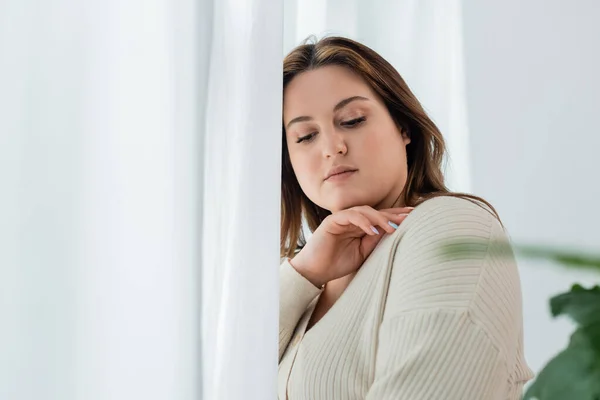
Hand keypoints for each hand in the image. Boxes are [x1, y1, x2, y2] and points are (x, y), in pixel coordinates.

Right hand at [290, 205, 413, 286]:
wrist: (314, 272)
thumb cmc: (336, 264)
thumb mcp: (362, 254)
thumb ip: (373, 242)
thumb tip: (391, 231)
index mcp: (360, 228)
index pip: (380, 218)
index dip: (396, 216)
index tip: (413, 217)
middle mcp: (352, 221)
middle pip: (376, 211)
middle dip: (393, 214)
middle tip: (410, 216)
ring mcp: (342, 219)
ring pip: (364, 211)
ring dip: (380, 218)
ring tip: (392, 228)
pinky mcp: (332, 221)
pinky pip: (350, 216)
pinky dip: (363, 222)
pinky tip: (373, 231)